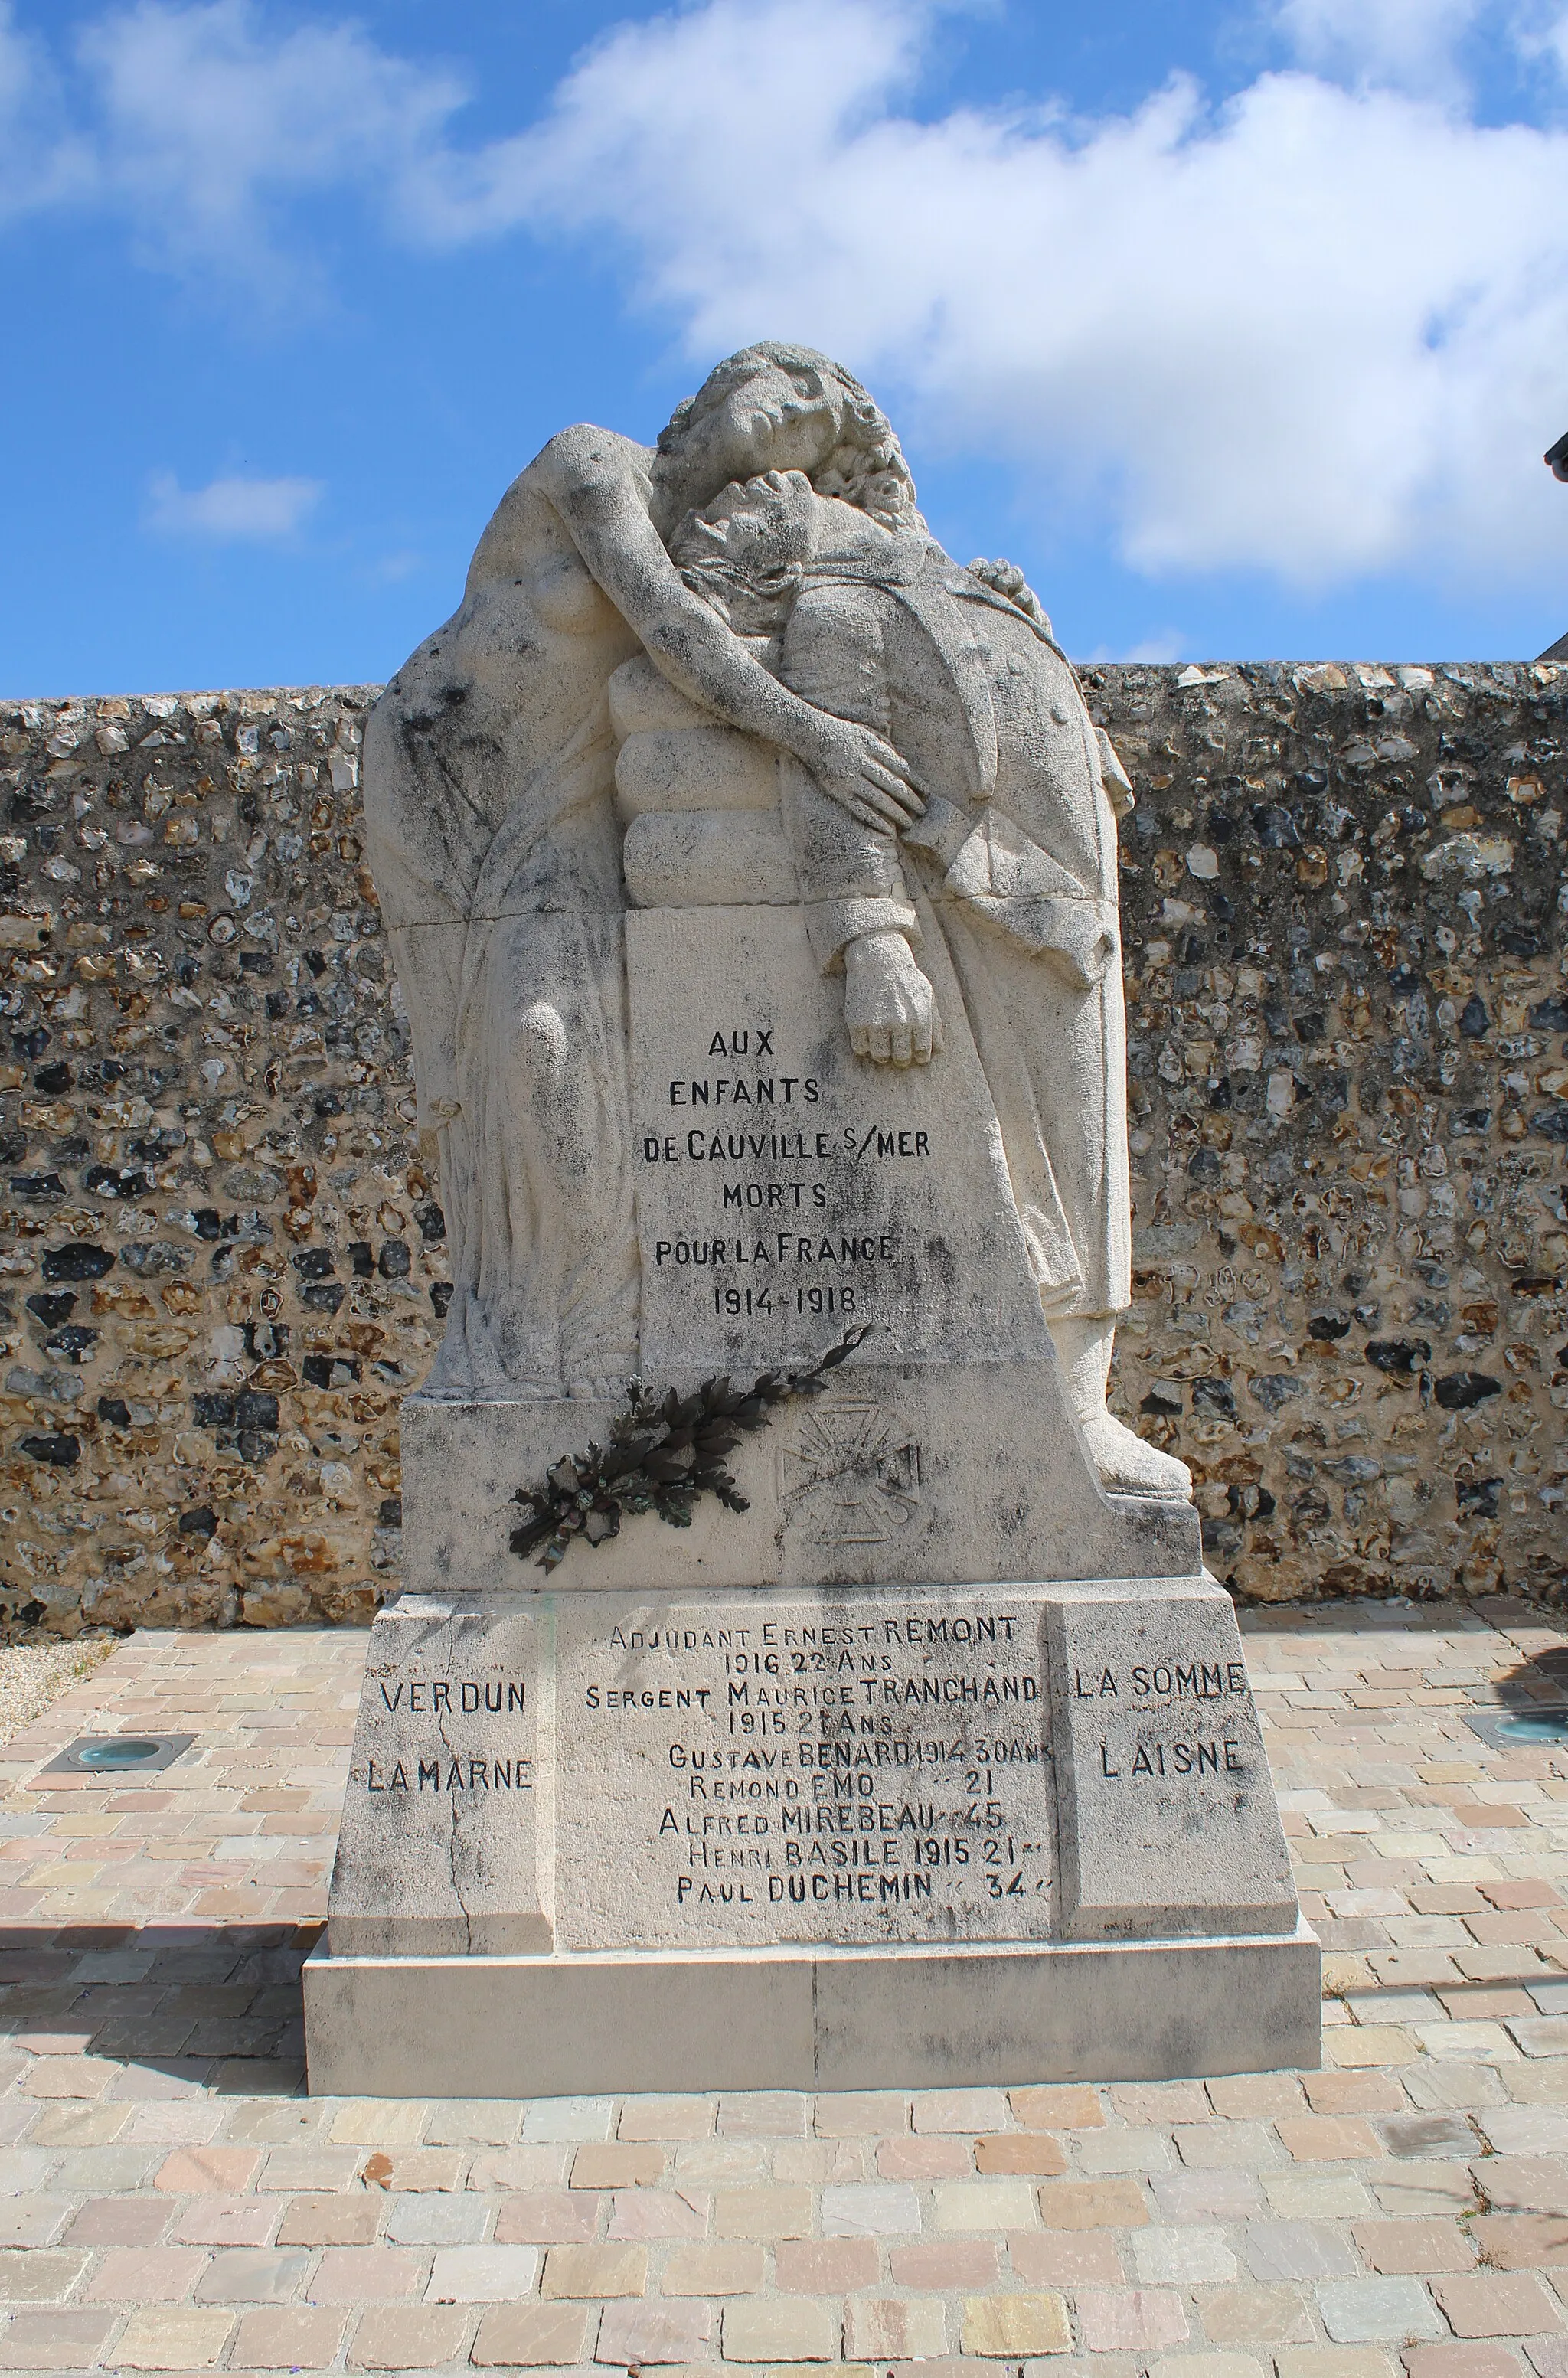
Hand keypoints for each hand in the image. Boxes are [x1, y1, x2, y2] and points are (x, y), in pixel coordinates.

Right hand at [795, 713, 924, 832]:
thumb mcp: (866, 731)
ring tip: (909, 823)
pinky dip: (875, 820)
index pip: (902, 768)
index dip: (916, 782)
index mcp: (874, 748)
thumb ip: (884, 744)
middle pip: (894, 786)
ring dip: (897, 813)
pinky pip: (860, 809)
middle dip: (911, 800)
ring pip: (880, 800)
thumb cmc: (842, 732)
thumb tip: (903, 761)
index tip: (927, 793)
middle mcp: (864, 763)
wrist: (811, 736)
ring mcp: (851, 779)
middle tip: (923, 811)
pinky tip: (887, 829)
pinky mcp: (839, 791)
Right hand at [843, 931, 942, 1065]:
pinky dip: (864, 1046)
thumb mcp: (927, 996)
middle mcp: (900, 1024)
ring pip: (880, 1056)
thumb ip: (935, 1024)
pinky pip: (860, 1048)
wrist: (878, 959)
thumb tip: (940, 1050)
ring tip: (883, 1042)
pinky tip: (869, 1035)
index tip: (915, 1051)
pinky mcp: (857, 1023)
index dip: (920, 1055)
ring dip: (882, 1053)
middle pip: (901, 1058)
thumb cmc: (906, 979)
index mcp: (920, 1019)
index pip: (923, 1053)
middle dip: (901, 1057)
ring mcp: (877, 1024)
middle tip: (898, 1049)